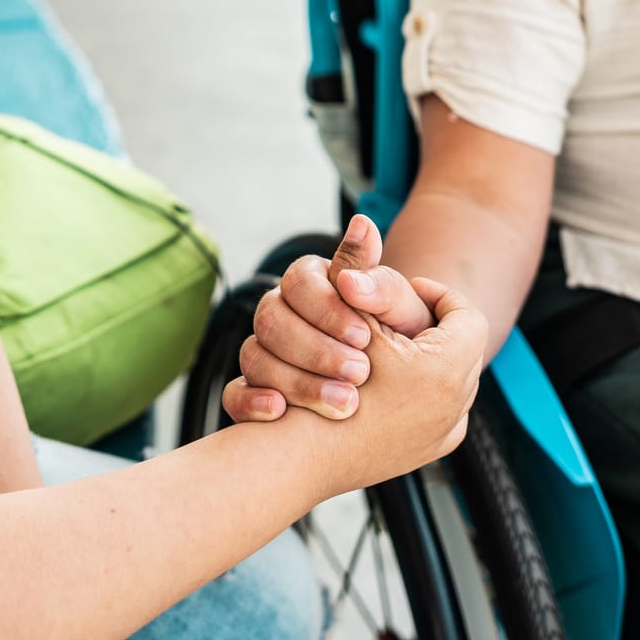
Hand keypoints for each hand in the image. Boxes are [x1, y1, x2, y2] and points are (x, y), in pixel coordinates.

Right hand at [224, 214, 437, 422]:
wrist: (405, 390)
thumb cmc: (402, 341)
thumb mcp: (401, 309)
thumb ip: (379, 276)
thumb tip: (364, 227)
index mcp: (311, 282)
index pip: (298, 281)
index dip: (327, 308)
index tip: (364, 335)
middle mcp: (280, 313)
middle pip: (271, 320)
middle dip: (315, 349)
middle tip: (359, 372)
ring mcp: (264, 353)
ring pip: (254, 357)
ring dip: (297, 381)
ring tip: (342, 402)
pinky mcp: (254, 392)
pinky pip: (234, 395)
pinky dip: (252, 402)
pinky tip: (280, 412)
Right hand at [299, 275, 486, 497]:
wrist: (292, 460)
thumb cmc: (320, 382)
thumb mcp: (348, 314)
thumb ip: (363, 271)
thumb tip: (363, 224)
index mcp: (450, 370)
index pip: (465, 314)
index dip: (433, 294)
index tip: (399, 292)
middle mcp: (455, 409)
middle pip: (454, 346)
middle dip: (418, 328)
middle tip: (385, 323)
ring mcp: (437, 436)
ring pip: (442, 381)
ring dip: (411, 362)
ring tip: (379, 356)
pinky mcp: (416, 455)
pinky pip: (426, 414)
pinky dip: (404, 394)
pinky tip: (377, 387)